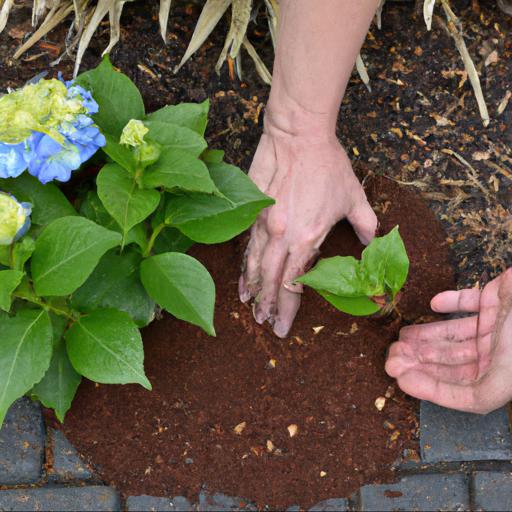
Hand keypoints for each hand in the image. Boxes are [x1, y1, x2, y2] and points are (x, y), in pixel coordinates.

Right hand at [239, 118, 376, 337]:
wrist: (298, 136)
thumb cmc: (327, 165)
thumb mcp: (354, 197)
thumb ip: (366, 226)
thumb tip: (374, 245)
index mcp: (308, 237)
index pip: (295, 284)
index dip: (290, 308)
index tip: (286, 325)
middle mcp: (283, 236)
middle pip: (272, 281)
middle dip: (269, 307)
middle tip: (268, 325)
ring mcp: (265, 225)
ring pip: (256, 267)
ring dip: (254, 291)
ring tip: (252, 310)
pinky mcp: (253, 213)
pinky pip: (247, 248)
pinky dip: (244, 268)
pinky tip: (242, 281)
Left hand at [386, 269, 511, 413]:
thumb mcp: (508, 369)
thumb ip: (485, 392)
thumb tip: (446, 399)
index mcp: (507, 376)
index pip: (465, 392)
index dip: (432, 390)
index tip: (401, 379)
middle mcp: (503, 354)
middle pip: (455, 363)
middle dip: (422, 361)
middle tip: (392, 356)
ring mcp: (501, 326)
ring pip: (457, 335)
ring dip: (428, 336)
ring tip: (402, 337)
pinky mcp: (501, 298)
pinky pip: (471, 302)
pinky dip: (452, 303)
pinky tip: (434, 304)